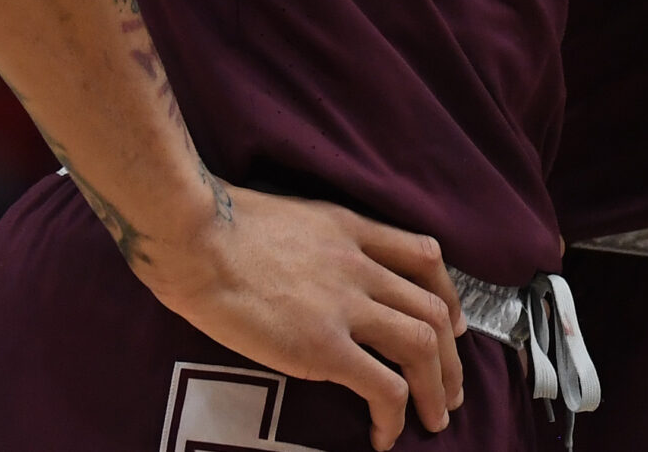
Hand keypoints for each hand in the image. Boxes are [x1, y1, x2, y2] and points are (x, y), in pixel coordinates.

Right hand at [134, 183, 466, 450]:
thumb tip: (312, 268)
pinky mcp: (323, 346)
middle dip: (452, 355)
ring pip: (422, 345)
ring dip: (438, 386)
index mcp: (351, 230)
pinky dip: (395, 414)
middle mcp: (360, 265)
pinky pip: (383, 386)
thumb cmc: (217, 228)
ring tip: (435, 418)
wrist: (194, 238)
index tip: (454, 324)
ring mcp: (346, 305)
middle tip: (452, 390)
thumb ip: (316, 242)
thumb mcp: (288, 217)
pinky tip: (385, 435)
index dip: (448, 296)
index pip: (425, 257)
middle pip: (433, 309)